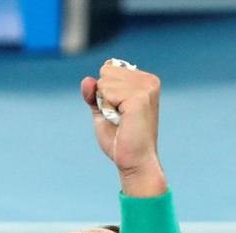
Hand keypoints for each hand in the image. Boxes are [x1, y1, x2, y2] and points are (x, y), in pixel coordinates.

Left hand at [81, 63, 165, 195]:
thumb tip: (87, 80)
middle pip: (106, 72)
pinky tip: (121, 120)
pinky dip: (107, 108)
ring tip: (121, 120)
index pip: (109, 68)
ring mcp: (146, 88)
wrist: (134, 161)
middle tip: (119, 117)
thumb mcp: (102, 111)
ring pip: (104, 82)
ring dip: (106, 104)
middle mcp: (149, 80)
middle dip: (104, 97)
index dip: (105, 92)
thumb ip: (94, 94)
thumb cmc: (120, 139)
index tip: (118, 110)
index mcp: (145, 80)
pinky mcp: (139, 97)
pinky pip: (107, 91)